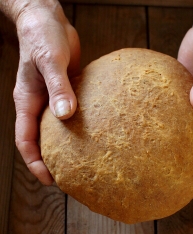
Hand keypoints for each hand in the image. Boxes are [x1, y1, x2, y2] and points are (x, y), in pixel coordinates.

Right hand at [13, 1, 80, 184]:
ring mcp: (53, 99)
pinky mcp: (66, 92)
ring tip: (83, 160)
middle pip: (42, 140)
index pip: (25, 141)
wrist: (48, 21)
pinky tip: (92, 133)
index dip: (35, 162)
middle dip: (51, 160)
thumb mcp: (50, 61)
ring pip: (57, 130)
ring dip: (66, 146)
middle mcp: (39, 104)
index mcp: (27, 102)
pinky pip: (71, 114)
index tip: (50, 178)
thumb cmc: (43, 37)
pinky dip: (78, 127)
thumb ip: (58, 88)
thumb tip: (66, 115)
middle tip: (69, 177)